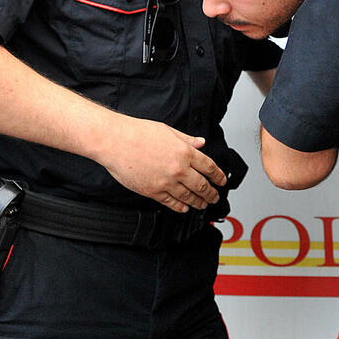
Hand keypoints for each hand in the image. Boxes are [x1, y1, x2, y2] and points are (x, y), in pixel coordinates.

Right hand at [99, 118, 227, 212]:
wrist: (115, 142)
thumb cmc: (138, 133)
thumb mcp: (168, 131)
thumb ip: (187, 139)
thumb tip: (201, 142)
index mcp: (185, 152)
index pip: (209, 167)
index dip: (218, 176)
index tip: (222, 181)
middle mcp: (179, 169)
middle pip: (201, 185)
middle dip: (211, 193)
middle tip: (215, 197)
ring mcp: (166, 182)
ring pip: (188, 197)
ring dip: (198, 202)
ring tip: (203, 204)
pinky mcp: (152, 192)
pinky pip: (171, 203)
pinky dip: (180, 207)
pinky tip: (184, 208)